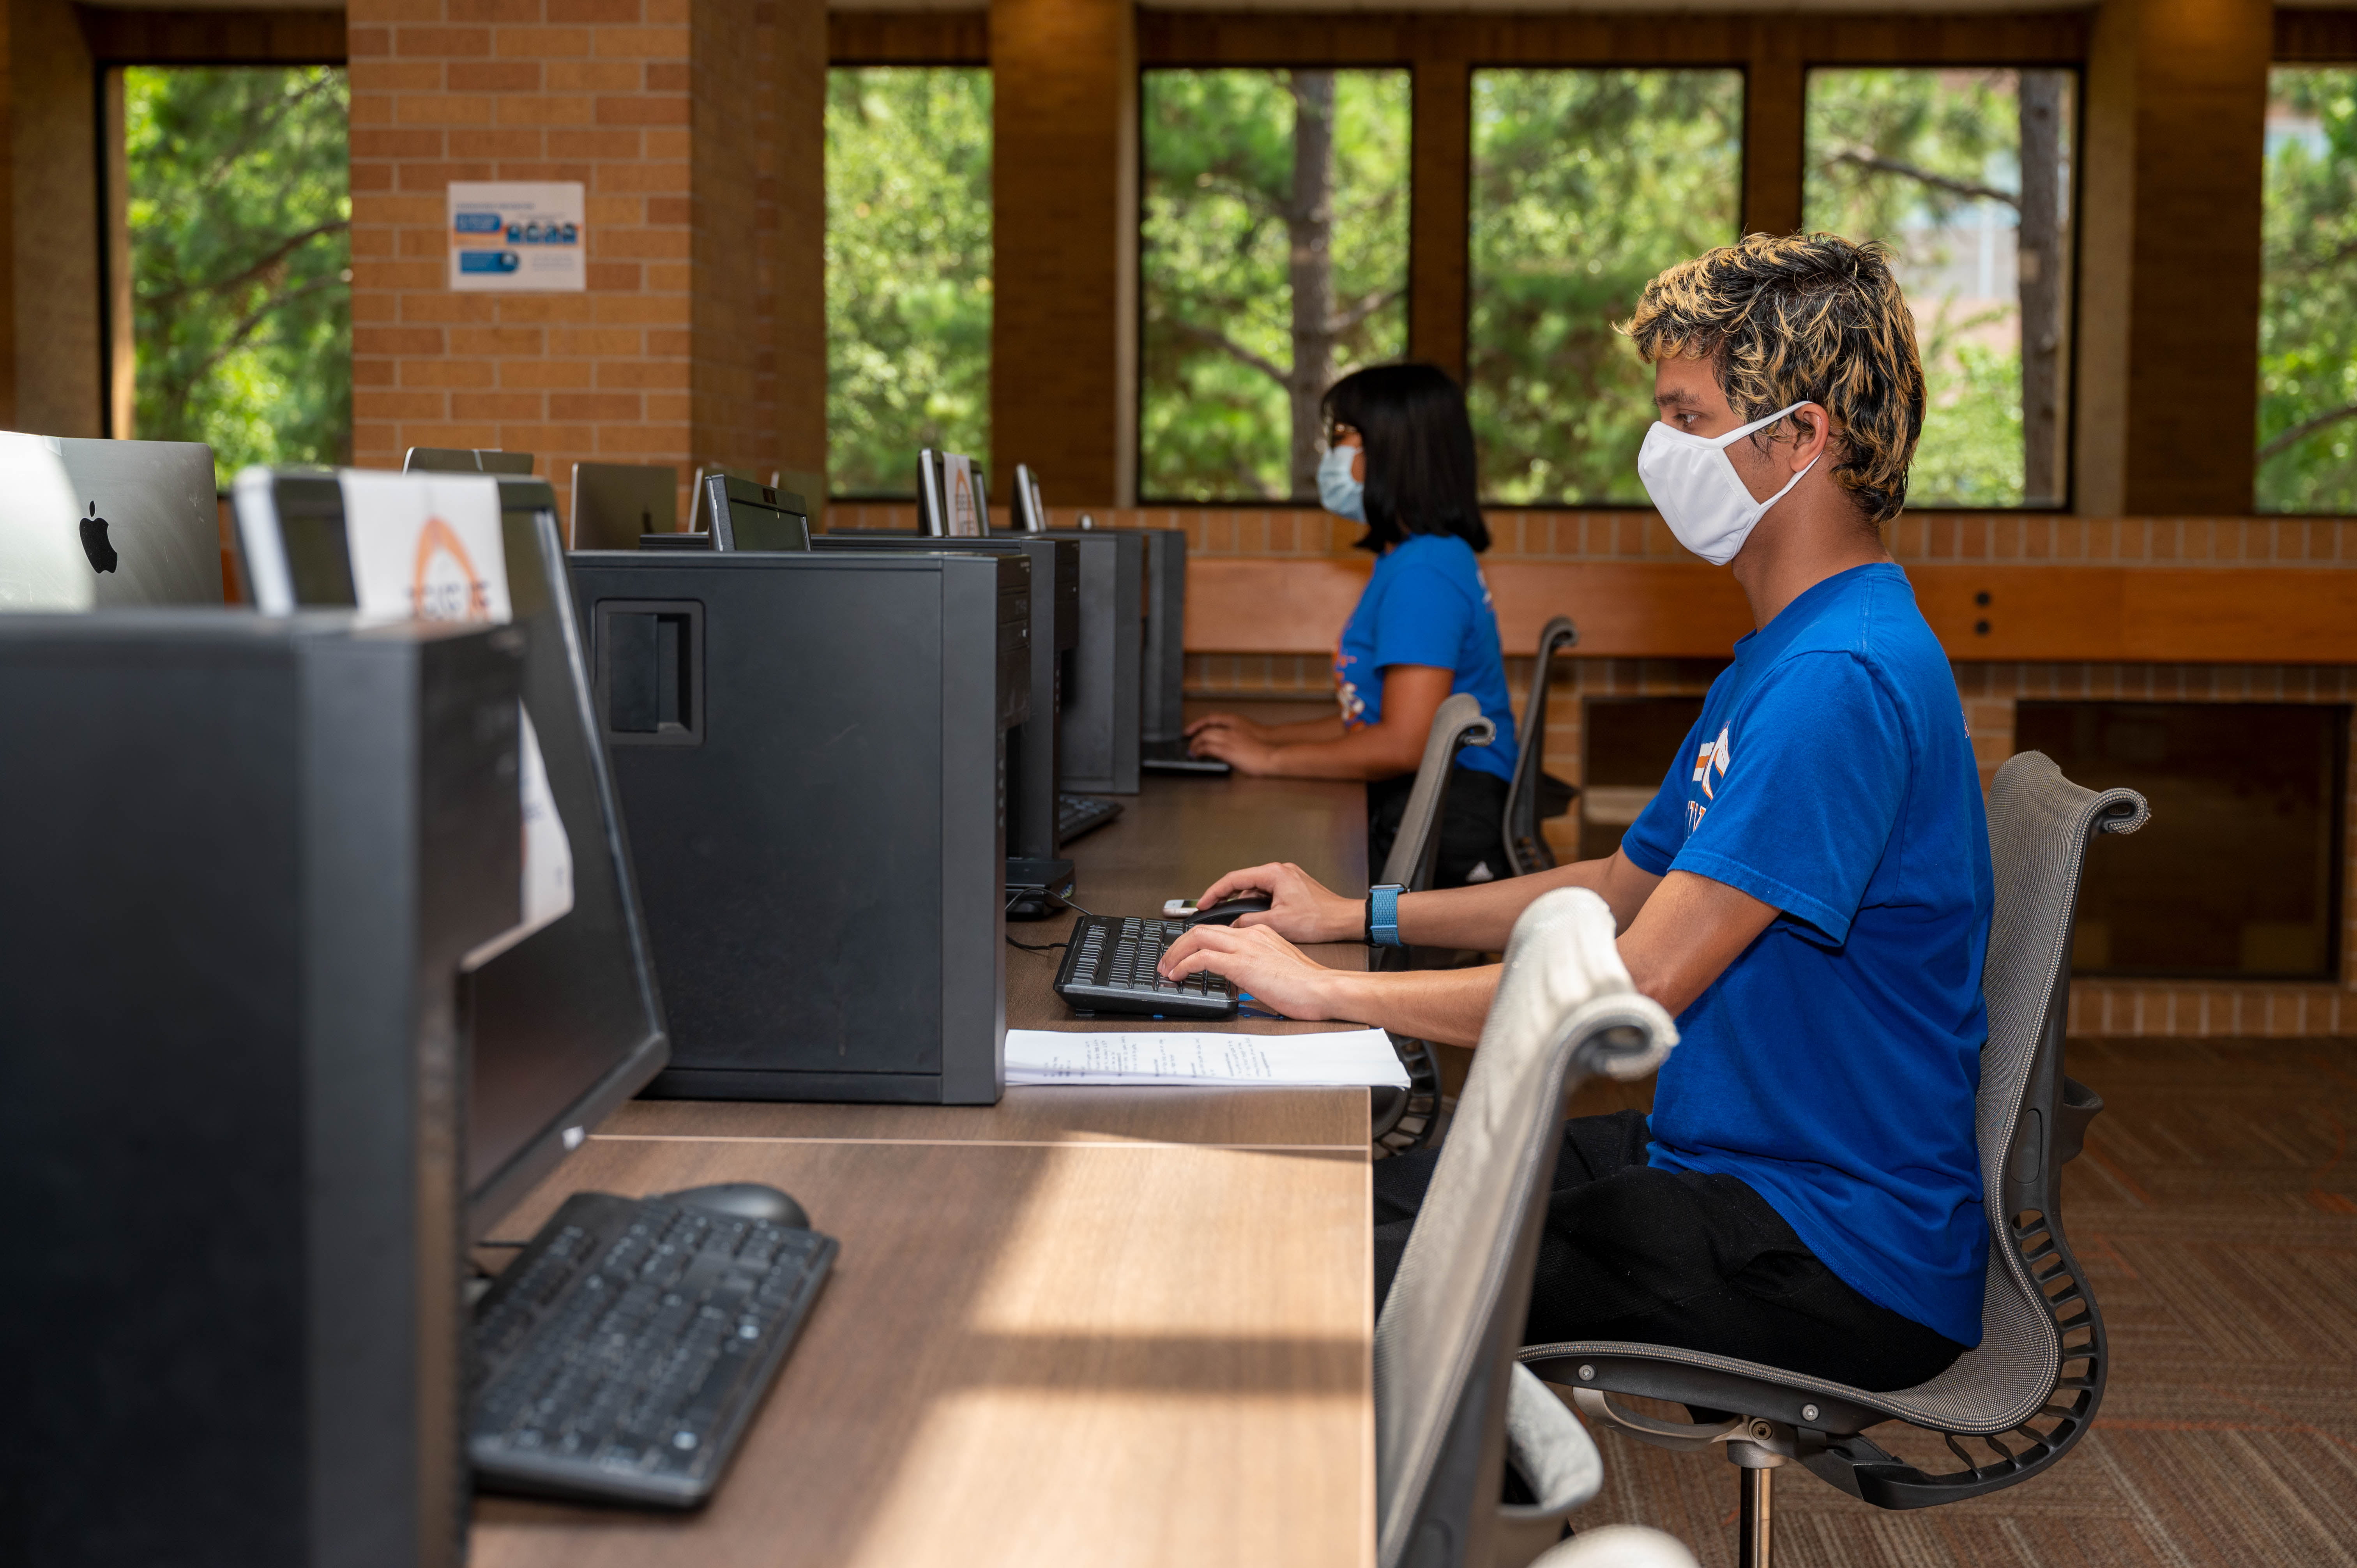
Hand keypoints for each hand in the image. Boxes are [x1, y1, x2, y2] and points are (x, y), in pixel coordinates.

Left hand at [1156, 924, 1358, 1022]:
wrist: (1323, 989)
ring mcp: (1246, 947)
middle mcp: (1251, 935)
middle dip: (1179, 944)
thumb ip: (1258, 966)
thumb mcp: (1278, 968)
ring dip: (1176, 953)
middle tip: (1168, 960)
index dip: (1197, 941)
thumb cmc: (1308, 985)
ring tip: (1166, 968)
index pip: (1220, 930)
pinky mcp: (1241, 964)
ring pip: (1198, 938)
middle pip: (1203, 929)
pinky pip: (1202, 958)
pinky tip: (1178, 975)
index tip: (1186, 954)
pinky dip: (1184, 965)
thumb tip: (1241, 978)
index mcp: (1261, 934)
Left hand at [1184, 725, 1282, 774]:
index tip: (1190, 729)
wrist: (1272, 754)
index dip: (1198, 723)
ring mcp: (1228, 739)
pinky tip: (1197, 755)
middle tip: (1189, 743)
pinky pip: (1207, 748)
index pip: (1211, 718)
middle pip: (1206, 729)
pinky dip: (1199, 751)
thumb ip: (1236, 733)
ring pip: (1204, 737)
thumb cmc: (1264, 746)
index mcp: (1236, 721)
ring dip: (1195, 744)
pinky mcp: (1227, 751)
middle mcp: (1230, 728)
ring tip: (1191, 751)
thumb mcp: (1248, 733)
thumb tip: (1226, 741)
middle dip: (1194, 736)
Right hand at [1194, 861, 1362, 943]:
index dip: (1214, 892)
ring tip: (1240, 923)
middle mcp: (1279, 871)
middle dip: (1228, 900)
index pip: (1233, 879)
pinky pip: (1268, 894)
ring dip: (1246, 906)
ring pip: (1256, 891)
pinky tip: (1258, 921)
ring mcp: (1286, 878)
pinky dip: (1259, 907)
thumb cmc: (1320, 918)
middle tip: (1214, 913)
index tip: (1203, 903)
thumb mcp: (1278, 923)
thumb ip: (1250, 922)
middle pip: (1243, 884)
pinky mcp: (1292, 887)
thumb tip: (1233, 925)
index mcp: (1273, 874)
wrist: (1344, 920)